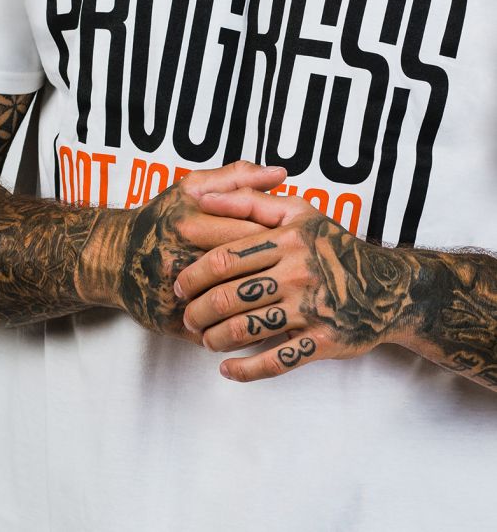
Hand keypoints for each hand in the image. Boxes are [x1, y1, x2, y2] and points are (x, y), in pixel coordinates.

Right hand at [77, 162, 286, 342]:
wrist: (114, 258)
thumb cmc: (158, 219)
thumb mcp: (190, 188)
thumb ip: (236, 178)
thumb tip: (282, 174)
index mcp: (191, 226)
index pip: (252, 234)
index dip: (283, 238)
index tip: (299, 241)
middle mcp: (183, 261)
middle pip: (249, 272)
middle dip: (280, 274)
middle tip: (302, 274)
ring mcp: (177, 297)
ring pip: (237, 309)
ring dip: (268, 308)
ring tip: (290, 299)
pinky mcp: (173, 323)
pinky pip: (220, 333)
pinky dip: (245, 331)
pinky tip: (264, 322)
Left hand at [176, 189, 417, 378]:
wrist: (390, 286)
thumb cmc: (334, 246)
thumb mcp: (298, 212)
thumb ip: (250, 201)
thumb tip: (203, 200)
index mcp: (285, 240)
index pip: (223, 259)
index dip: (193, 276)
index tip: (180, 286)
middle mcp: (296, 273)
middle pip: (228, 296)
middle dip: (197, 311)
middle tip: (187, 317)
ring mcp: (310, 309)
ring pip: (246, 330)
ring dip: (214, 339)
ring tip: (204, 340)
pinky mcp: (324, 341)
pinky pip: (276, 361)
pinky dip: (245, 370)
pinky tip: (227, 369)